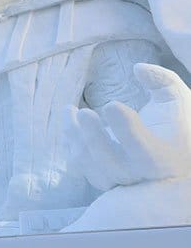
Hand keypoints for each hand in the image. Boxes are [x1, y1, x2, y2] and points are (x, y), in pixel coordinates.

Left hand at [66, 63, 190, 190]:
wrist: (171, 162)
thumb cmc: (176, 129)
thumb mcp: (179, 103)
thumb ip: (163, 81)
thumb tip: (138, 68)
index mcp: (161, 158)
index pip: (142, 149)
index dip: (125, 128)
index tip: (112, 104)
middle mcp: (137, 174)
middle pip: (109, 160)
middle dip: (93, 136)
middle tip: (84, 112)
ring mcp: (116, 179)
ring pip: (89, 163)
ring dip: (74, 136)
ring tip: (69, 111)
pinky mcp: (101, 179)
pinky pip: (79, 166)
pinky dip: (71, 145)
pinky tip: (69, 124)